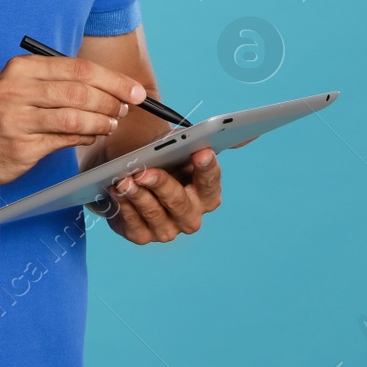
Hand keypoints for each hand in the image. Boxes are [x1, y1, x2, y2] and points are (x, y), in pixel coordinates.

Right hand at [0, 55, 145, 187]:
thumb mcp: (19, 86)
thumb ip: (56, 82)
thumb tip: (107, 86)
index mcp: (21, 69)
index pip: (77, 68)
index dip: (112, 79)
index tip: (133, 89)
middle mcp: (17, 90)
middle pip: (79, 91)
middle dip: (111, 100)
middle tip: (124, 108)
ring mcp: (18, 119)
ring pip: (75, 116)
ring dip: (101, 121)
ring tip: (110, 124)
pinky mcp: (21, 146)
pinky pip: (64, 139)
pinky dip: (85, 137)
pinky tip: (91, 136)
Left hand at [88, 145, 223, 243]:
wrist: (133, 172)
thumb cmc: (163, 158)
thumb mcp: (181, 144)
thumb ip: (206, 139)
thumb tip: (250, 132)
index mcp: (207, 194)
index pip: (211, 183)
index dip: (207, 168)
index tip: (201, 152)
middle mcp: (191, 216)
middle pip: (180, 204)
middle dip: (162, 185)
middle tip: (145, 170)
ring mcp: (167, 230)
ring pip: (155, 215)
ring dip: (138, 197)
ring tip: (125, 180)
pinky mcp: (141, 235)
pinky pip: (133, 225)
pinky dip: (124, 207)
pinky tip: (115, 191)